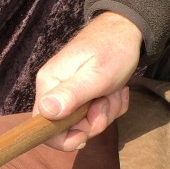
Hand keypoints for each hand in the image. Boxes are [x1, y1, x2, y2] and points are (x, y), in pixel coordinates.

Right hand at [34, 12, 142, 149]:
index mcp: (50, 85)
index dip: (63, 138)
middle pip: (67, 128)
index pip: (42, 127)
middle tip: (106, 102)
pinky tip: (116, 91)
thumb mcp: (96, 76)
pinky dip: (110, 107)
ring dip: (106, 112)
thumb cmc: (113, 50)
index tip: (85, 135)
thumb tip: (46, 111)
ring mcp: (68, 93)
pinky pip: (95, 114)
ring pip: (84, 123)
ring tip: (114, 91)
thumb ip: (72, 94)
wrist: (127, 30)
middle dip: (93, 122)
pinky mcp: (82, 94)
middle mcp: (54, 90)